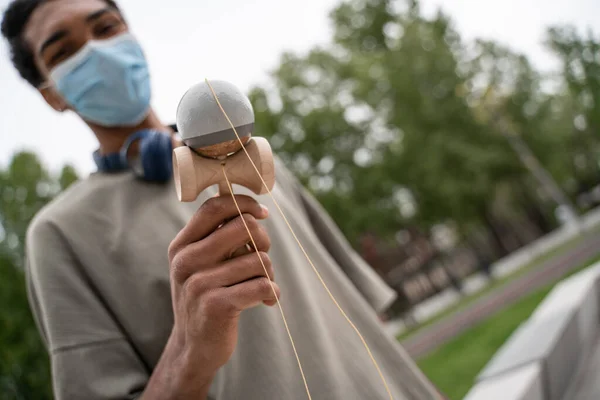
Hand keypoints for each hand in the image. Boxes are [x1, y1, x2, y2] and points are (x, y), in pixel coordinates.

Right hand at [167, 195, 278, 386]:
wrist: (193, 348)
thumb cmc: (206, 297)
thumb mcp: (200, 265)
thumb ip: (218, 238)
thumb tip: (254, 212)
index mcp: (181, 246)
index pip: (214, 207)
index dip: (244, 204)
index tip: (262, 213)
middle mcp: (186, 261)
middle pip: (243, 227)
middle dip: (263, 240)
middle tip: (262, 258)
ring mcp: (199, 284)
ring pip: (258, 259)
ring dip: (269, 273)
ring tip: (262, 286)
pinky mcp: (217, 306)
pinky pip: (262, 285)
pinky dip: (272, 292)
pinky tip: (268, 301)